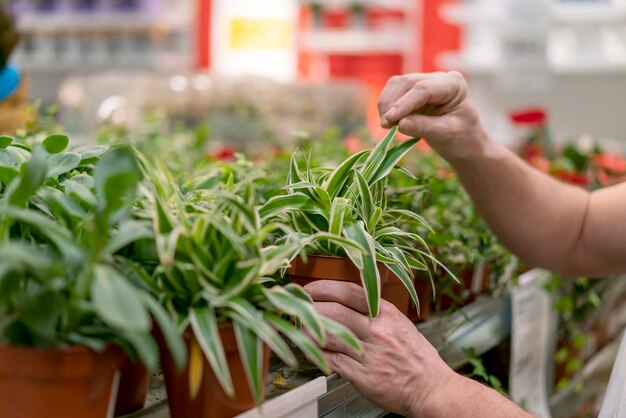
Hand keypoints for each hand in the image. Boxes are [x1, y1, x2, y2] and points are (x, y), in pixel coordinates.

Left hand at [304, 280, 455, 416]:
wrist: (430, 388)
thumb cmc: (415, 356)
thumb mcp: (400, 323)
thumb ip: (374, 312)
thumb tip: (344, 300)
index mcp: (387, 314)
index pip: (350, 292)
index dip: (325, 287)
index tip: (310, 289)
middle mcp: (378, 331)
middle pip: (335, 311)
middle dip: (311, 307)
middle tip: (298, 307)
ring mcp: (370, 354)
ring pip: (330, 336)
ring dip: (309, 330)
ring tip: (300, 327)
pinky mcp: (363, 376)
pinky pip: (332, 361)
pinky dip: (316, 353)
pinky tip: (308, 349)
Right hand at [378, 71, 487, 161]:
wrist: (464, 143)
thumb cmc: (462, 138)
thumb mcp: (446, 135)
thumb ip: (424, 127)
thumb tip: (400, 123)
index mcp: (453, 84)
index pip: (424, 89)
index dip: (404, 103)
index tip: (390, 118)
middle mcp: (438, 79)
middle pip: (406, 83)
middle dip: (392, 103)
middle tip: (386, 125)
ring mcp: (424, 83)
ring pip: (396, 86)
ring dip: (386, 105)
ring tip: (387, 125)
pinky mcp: (413, 93)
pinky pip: (393, 94)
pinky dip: (388, 107)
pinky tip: (391, 122)